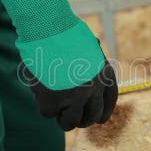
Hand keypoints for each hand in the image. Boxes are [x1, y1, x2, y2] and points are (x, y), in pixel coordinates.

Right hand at [0, 0, 117, 130]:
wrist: (47, 28)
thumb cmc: (64, 30)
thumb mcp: (87, 44)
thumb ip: (90, 59)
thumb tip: (94, 50)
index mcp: (105, 73)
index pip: (109, 101)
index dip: (104, 112)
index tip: (99, 119)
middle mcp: (94, 88)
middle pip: (91, 116)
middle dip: (81, 119)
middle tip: (70, 117)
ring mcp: (74, 98)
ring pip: (70, 122)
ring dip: (62, 119)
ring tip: (54, 108)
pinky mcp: (54, 102)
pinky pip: (48, 114)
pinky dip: (43, 105)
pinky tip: (40, 92)